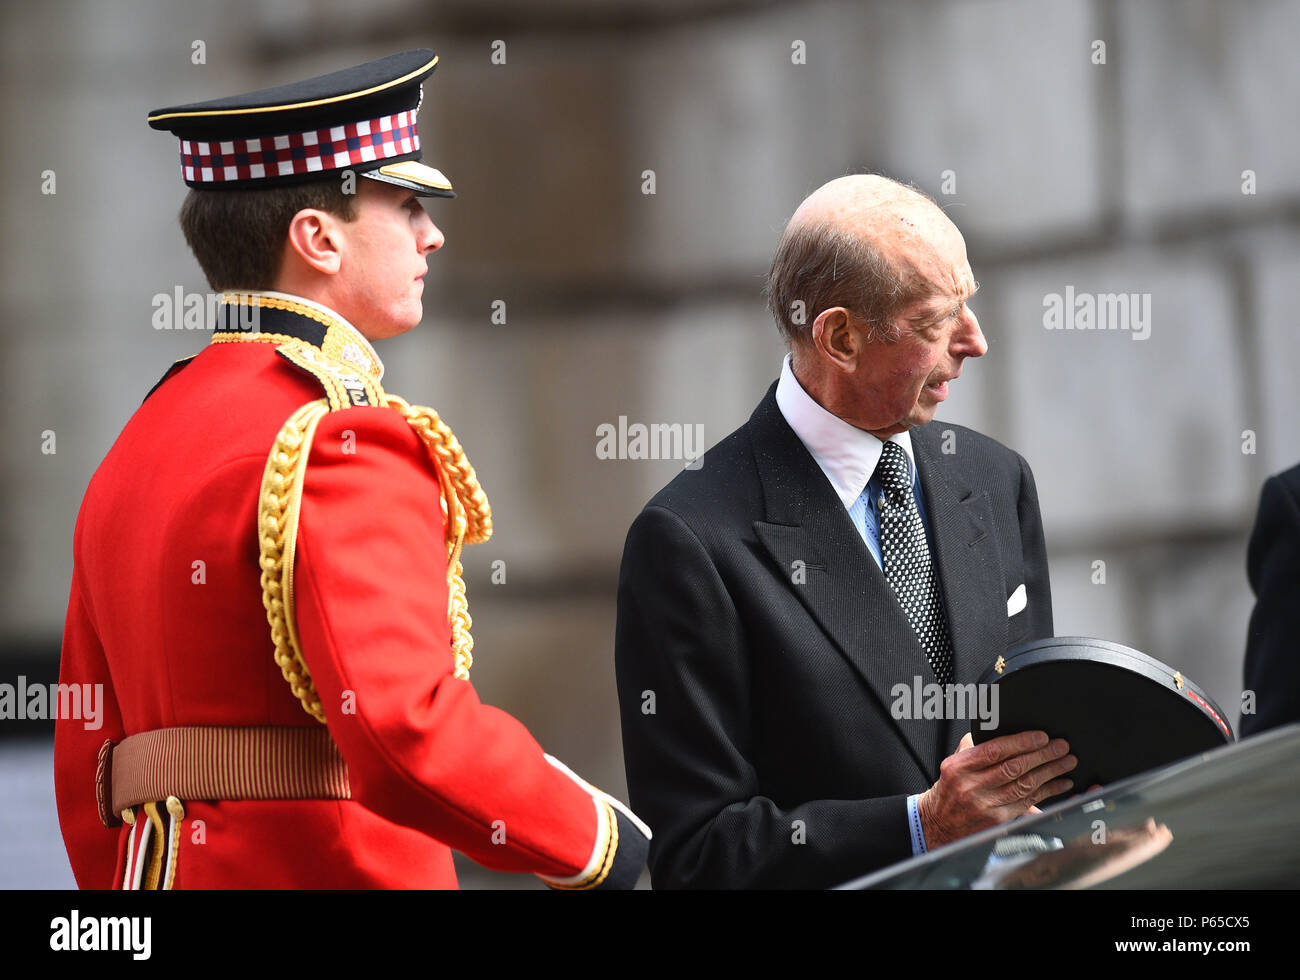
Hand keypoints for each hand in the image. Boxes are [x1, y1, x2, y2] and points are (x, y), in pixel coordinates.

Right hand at [917, 730, 1075, 849]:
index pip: (994, 751)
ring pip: (1024, 785)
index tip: (1040, 736)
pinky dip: (1047, 791)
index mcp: (959, 767)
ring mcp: (986, 805)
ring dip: (1050, 772)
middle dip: (1042, 755)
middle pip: (1014, 767)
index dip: (1021, 742)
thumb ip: (974, 746)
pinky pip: (1028, 802)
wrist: (939, 823)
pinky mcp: (998, 819)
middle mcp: (972, 786)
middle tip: (1061, 746)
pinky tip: (1060, 783)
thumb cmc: (950, 789)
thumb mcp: (953, 762)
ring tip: (1066, 761)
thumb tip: (999, 731)